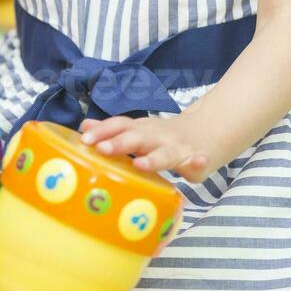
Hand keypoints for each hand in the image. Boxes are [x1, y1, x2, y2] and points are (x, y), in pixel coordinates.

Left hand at [79, 114, 209, 182]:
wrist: (206, 133)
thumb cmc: (164, 138)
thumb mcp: (140, 130)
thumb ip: (115, 131)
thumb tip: (85, 127)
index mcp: (142, 131)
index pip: (120, 126)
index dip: (103, 130)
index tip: (84, 138)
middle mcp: (158, 137)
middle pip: (137, 138)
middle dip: (119, 143)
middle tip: (102, 149)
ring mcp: (177, 149)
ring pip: (164, 153)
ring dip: (153, 159)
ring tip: (140, 164)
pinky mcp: (196, 161)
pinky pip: (198, 161)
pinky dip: (198, 161)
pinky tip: (198, 162)